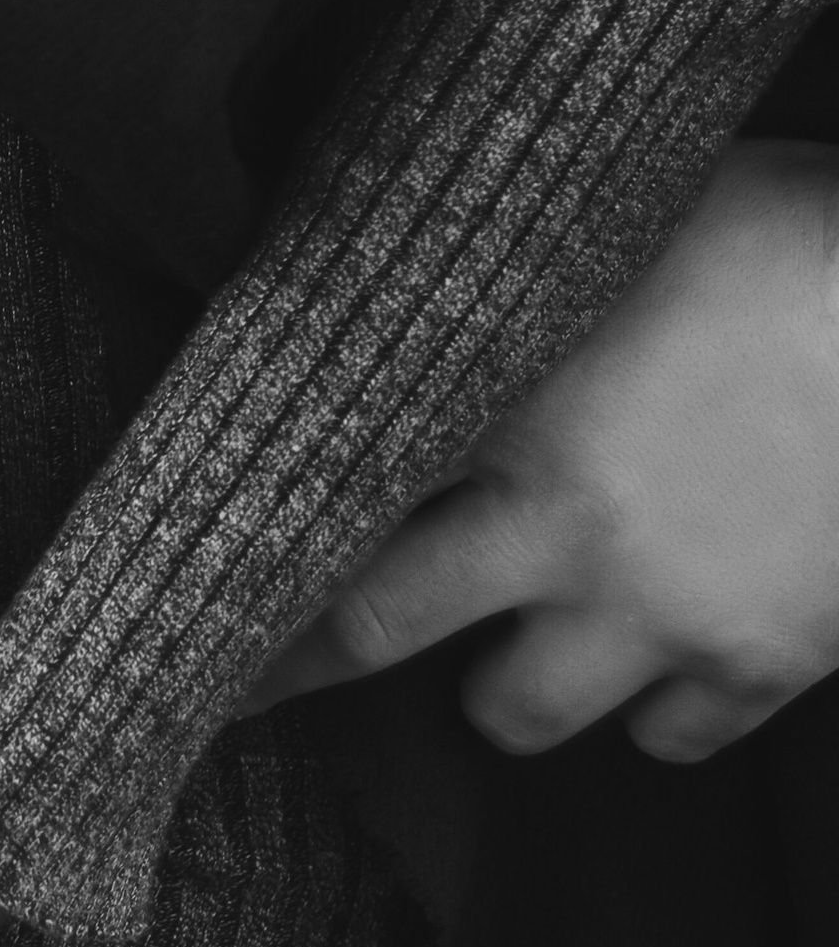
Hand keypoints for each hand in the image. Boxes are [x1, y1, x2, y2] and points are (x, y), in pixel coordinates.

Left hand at [251, 139, 838, 761]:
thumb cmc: (800, 235)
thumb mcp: (632, 209)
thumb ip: (513, 260)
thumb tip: (403, 244)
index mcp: (504, 393)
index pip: (323, 487)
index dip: (245, 538)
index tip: (170, 577)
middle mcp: (558, 522)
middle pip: (372, 631)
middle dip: (293, 664)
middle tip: (232, 690)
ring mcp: (660, 608)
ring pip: (517, 712)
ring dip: (504, 685)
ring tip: (513, 639)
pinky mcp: (763, 662)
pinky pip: (670, 737)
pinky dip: (658, 707)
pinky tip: (664, 653)